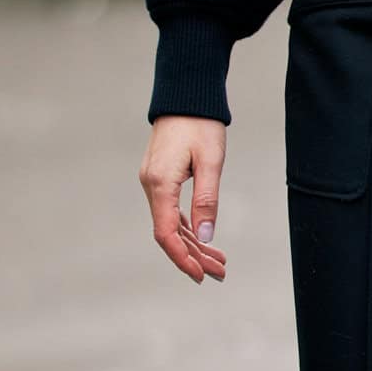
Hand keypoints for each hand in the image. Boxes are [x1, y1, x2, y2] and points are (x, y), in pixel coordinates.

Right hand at [140, 116, 228, 284]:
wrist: (186, 95)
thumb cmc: (201, 124)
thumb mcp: (211, 162)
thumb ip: (207, 200)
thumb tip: (205, 236)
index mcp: (160, 184)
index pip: (166, 234)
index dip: (182, 258)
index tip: (200, 275)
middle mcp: (151, 186)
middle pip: (169, 233)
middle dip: (194, 256)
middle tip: (220, 273)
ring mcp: (154, 182)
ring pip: (171, 223)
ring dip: (193, 243)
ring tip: (219, 262)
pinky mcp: (160, 178)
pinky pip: (171, 210)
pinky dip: (188, 226)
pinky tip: (204, 239)